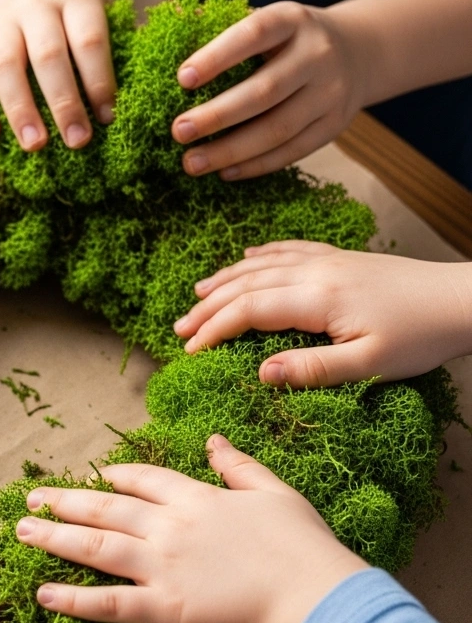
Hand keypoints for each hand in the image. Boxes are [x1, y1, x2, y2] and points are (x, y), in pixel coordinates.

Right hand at [0, 0, 114, 151]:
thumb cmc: (76, 9)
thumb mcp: (103, 9)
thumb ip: (122, 41)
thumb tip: (153, 89)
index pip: (89, 41)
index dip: (99, 80)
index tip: (109, 118)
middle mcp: (37, 5)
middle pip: (48, 55)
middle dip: (63, 102)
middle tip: (77, 141)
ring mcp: (3, 22)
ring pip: (7, 66)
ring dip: (20, 110)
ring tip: (35, 147)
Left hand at [15, 435, 366, 622]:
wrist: (315, 598)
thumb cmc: (303, 547)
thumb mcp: (274, 491)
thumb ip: (238, 465)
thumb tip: (214, 440)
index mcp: (195, 498)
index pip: (143, 480)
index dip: (116, 478)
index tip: (95, 476)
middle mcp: (168, 528)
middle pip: (105, 509)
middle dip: (65, 502)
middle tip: (32, 498)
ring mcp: (161, 567)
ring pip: (95, 547)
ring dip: (53, 537)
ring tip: (21, 531)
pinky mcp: (163, 610)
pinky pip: (108, 604)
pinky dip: (73, 599)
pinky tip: (43, 593)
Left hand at [171, 1, 374, 179]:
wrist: (359, 51)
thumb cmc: (288, 38)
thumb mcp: (266, 19)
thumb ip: (221, 21)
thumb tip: (175, 17)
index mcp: (292, 20)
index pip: (253, 34)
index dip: (217, 57)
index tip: (182, 79)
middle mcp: (316, 54)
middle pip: (264, 91)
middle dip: (216, 115)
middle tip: (178, 132)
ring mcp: (330, 92)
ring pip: (278, 129)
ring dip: (230, 150)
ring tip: (191, 163)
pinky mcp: (334, 125)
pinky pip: (292, 151)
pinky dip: (255, 165)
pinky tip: (224, 172)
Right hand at [173, 240, 471, 386]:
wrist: (464, 300)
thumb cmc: (422, 336)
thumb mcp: (371, 364)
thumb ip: (313, 369)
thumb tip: (261, 373)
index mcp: (318, 298)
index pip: (249, 310)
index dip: (215, 329)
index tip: (191, 350)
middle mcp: (315, 272)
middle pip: (247, 284)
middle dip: (209, 307)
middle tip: (179, 328)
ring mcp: (328, 261)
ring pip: (262, 264)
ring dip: (226, 279)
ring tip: (197, 294)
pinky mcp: (341, 258)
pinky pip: (289, 249)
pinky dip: (261, 254)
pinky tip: (246, 256)